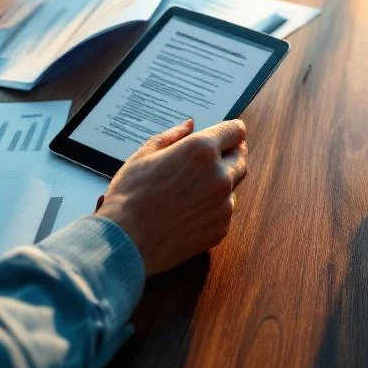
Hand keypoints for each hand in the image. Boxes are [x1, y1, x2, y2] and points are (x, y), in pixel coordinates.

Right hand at [95, 119, 247, 274]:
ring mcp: (224, 204)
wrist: (125, 242)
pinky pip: (225, 210)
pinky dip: (214, 207)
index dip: (230, 131)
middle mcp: (219, 175)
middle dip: (230, 154)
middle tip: (211, 158)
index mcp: (201, 150)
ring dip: (221, 182)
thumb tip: (189, 125)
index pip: (236, 131)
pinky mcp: (221, 228)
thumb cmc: (129, 197)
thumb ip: (172, 135)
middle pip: (241, 157)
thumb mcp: (144, 155)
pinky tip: (189, 211)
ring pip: (233, 186)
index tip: (226, 134)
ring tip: (190, 190)